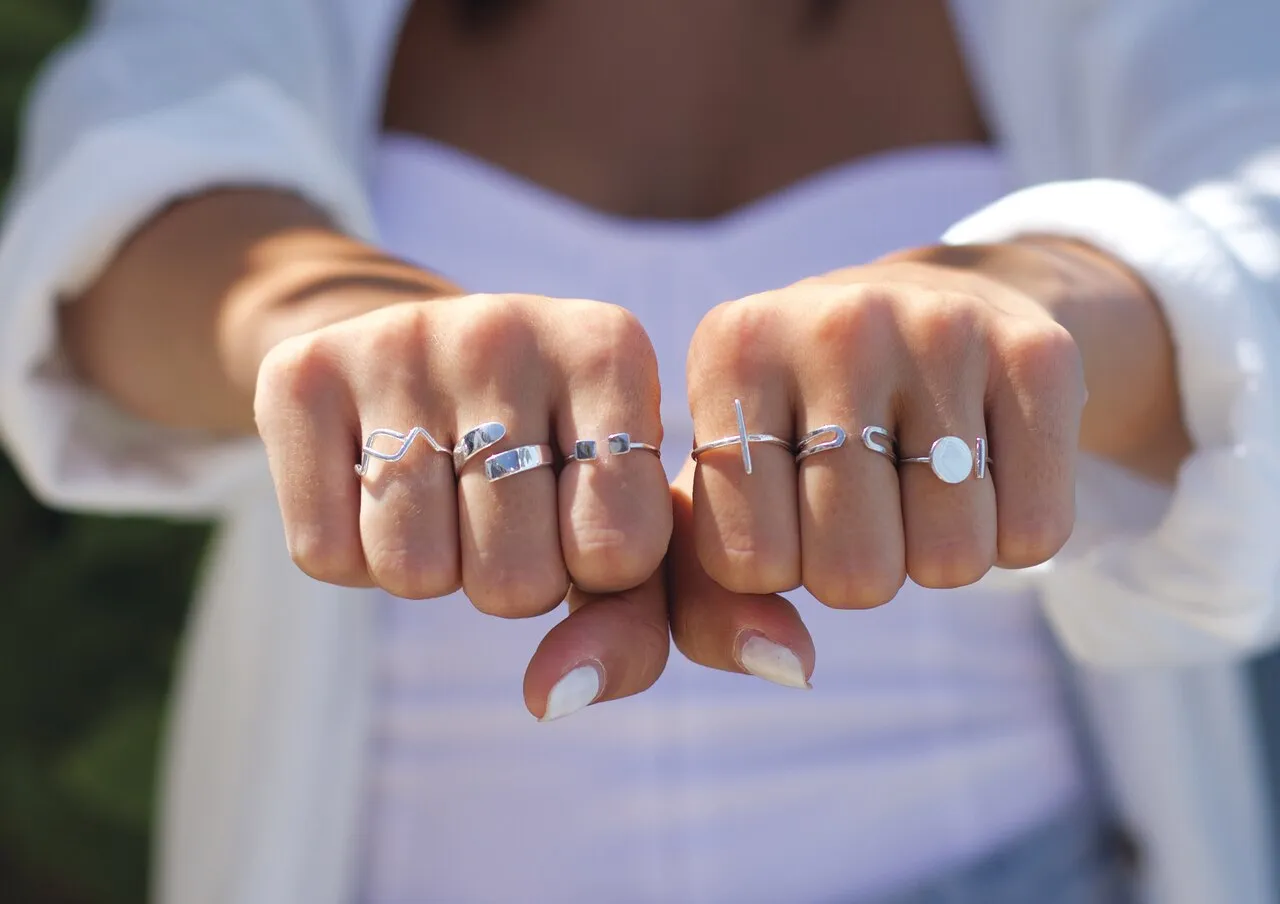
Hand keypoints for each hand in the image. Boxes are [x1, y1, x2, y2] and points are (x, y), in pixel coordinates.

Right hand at [252, 293, 673, 717]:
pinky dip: (350, 553)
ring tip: (441, 491)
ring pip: (411, 572)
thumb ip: (630, 628)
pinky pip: (322, 552)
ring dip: (430, 567)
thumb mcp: (621, 527)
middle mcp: (504, 326)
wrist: (429, 355)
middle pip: (513, 579)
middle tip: (501, 505)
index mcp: (609, 349)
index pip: (618, 551)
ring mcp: (395, 340)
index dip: (597, 568)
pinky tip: (372, 483)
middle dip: (511, 577)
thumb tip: (551, 699)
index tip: (581, 507)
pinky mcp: (300, 370)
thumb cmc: (553, 462)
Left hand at [667, 241, 1161, 684]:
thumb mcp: (722, 497)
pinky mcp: (1039, 353)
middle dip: (855, 571)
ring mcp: (943, 329)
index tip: (781, 503)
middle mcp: (835, 323)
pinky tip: (982, 465)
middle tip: (857, 498)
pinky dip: (1009, 534)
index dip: (772, 565)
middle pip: (853, 575)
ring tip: (915, 474)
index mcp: (734, 350)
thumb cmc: (797, 431)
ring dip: (933, 553)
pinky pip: (1033, 534)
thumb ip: (704, 604)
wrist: (927, 306)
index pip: (747, 562)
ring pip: (950, 561)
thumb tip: (787, 665)